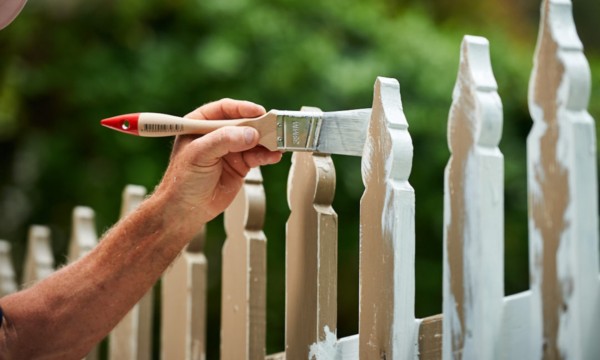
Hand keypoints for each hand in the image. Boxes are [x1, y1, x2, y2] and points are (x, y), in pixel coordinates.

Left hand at [155, 98, 281, 224]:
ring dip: (266, 141)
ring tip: (278, 143)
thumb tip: (250, 133)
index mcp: (200, 124)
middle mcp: (217, 134)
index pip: (224, 109)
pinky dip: (267, 155)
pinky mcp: (240, 165)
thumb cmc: (182, 180)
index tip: (258, 112)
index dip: (242, 108)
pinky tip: (274, 156)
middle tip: (274, 127)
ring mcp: (230, 150)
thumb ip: (224, 140)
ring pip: (253, 139)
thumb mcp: (199, 154)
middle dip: (258, 125)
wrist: (186, 209)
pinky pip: (257, 156)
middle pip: (243, 123)